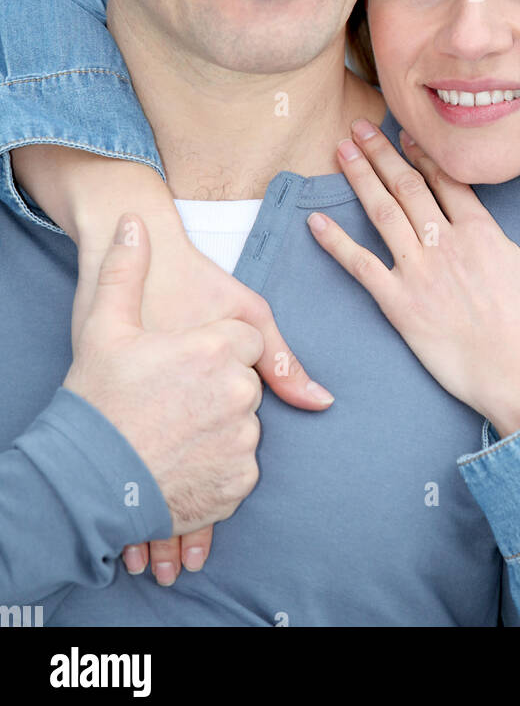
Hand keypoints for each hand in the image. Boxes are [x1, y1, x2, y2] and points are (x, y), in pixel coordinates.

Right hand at [12, 146, 334, 584]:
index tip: (185, 362)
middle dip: (219, 386)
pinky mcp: (239, 483)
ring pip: (245, 422)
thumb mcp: (105, 328)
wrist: (87, 484)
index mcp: (215, 349)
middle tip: (173, 399)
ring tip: (174, 431)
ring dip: (220, 424)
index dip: (215, 348)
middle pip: (246, 380)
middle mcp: (239, 392)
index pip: (245, 339)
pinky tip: (182, 459)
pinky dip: (219, 463)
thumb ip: (125, 269)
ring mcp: (242, 440)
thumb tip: (132, 221)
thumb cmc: (97, 402)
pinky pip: (240, 463)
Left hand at [305, 120, 519, 437]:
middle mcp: (447, 245)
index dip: (422, 153)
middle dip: (380, 152)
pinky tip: (315, 221)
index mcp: (484, 233)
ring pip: (382, 214)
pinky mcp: (401, 307)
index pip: (446, 179)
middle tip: (358, 128)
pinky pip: (360, 268)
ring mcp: (420, 275)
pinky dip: (336, 243)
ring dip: (360, 178)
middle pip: (407, 186)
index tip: (404, 134)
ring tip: (341, 149)